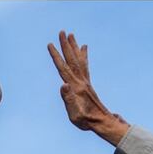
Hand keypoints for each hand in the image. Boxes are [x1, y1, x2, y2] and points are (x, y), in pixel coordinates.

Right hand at [48, 31, 129, 145]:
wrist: (101, 122)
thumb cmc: (86, 121)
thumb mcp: (75, 114)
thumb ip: (68, 99)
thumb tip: (63, 84)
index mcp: (75, 87)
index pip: (63, 68)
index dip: (56, 56)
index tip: (50, 44)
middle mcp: (81, 81)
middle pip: (72, 59)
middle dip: (66, 45)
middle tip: (62, 31)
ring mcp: (85, 81)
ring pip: (78, 60)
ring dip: (74, 47)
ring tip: (72, 35)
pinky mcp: (88, 84)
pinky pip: (85, 66)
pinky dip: (83, 55)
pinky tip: (84, 48)